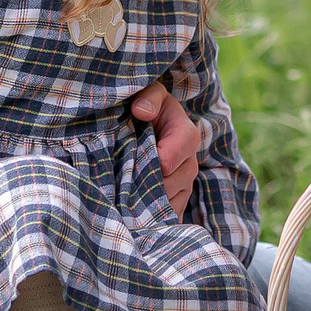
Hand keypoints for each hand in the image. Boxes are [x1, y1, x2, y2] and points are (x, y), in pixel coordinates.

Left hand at [133, 80, 199, 215]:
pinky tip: (133, 213)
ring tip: (123, 196)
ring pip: (169, 202)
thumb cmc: (146, 107)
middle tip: (121, 182)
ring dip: (147, 201)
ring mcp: (185, 184)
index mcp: (186, 134)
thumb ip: (149, 97)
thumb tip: (141, 111)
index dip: (152, 160)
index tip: (130, 158)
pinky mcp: (178, 201)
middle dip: (146, 183)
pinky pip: (169, 216)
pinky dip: (151, 218)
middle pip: (171, 183)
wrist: (148, 126)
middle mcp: (190, 162)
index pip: (172, 156)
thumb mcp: (149, 93)